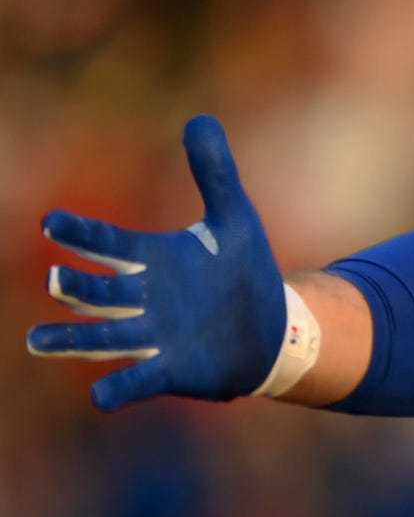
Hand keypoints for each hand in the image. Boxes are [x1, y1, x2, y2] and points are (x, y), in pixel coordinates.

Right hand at [26, 115, 285, 410]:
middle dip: (78, 285)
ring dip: (73, 338)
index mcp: (152, 259)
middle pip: (100, 292)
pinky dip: (118, 387)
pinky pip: (138, 379)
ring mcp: (154, 336)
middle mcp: (143, 298)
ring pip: (104, 335)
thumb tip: (199, 118)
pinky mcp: (173, 369)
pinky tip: (98, 398)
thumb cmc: (244, 273)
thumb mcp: (235, 218)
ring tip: (37, 340)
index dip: (82, 234)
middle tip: (55, 278)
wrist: (273, 328)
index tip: (52, 222)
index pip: (109, 242)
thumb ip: (214, 173)